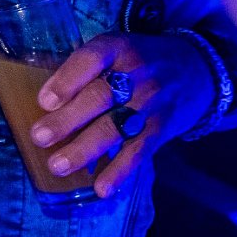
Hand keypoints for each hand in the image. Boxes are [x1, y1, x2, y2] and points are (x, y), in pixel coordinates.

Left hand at [30, 31, 218, 198]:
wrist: (196, 70)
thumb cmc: (137, 61)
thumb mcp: (114, 50)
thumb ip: (82, 69)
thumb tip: (42, 103)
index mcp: (117, 48)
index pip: (91, 59)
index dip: (67, 80)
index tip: (44, 101)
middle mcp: (136, 74)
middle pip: (99, 98)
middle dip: (68, 120)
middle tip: (39, 137)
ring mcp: (150, 103)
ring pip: (115, 128)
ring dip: (85, 150)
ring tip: (57, 166)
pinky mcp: (161, 129)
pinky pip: (138, 151)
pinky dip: (119, 171)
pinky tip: (101, 188)